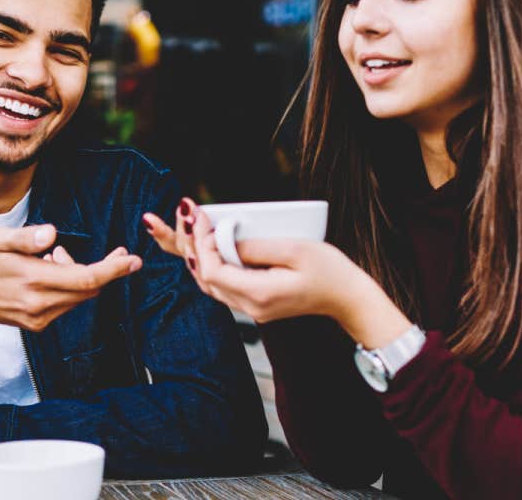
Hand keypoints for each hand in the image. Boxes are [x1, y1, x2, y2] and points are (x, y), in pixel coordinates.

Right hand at [0, 224, 141, 368]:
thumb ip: (25, 237)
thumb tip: (51, 234)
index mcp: (34, 282)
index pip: (86, 279)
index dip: (113, 270)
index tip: (133, 260)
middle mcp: (40, 305)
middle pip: (89, 290)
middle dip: (106, 270)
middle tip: (117, 252)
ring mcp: (39, 317)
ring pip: (78, 297)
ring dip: (80, 276)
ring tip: (54, 256)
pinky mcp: (37, 323)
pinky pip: (66, 304)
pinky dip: (68, 287)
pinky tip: (47, 270)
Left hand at [149, 199, 411, 346]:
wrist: (348, 299)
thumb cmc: (330, 271)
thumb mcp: (295, 251)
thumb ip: (255, 246)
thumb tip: (223, 239)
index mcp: (258, 294)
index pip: (210, 269)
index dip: (199, 241)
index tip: (199, 214)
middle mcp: (248, 306)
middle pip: (201, 276)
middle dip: (185, 244)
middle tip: (173, 214)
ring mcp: (250, 307)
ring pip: (207, 281)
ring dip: (190, 253)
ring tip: (173, 225)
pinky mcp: (253, 302)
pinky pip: (220, 282)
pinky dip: (205, 262)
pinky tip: (197, 244)